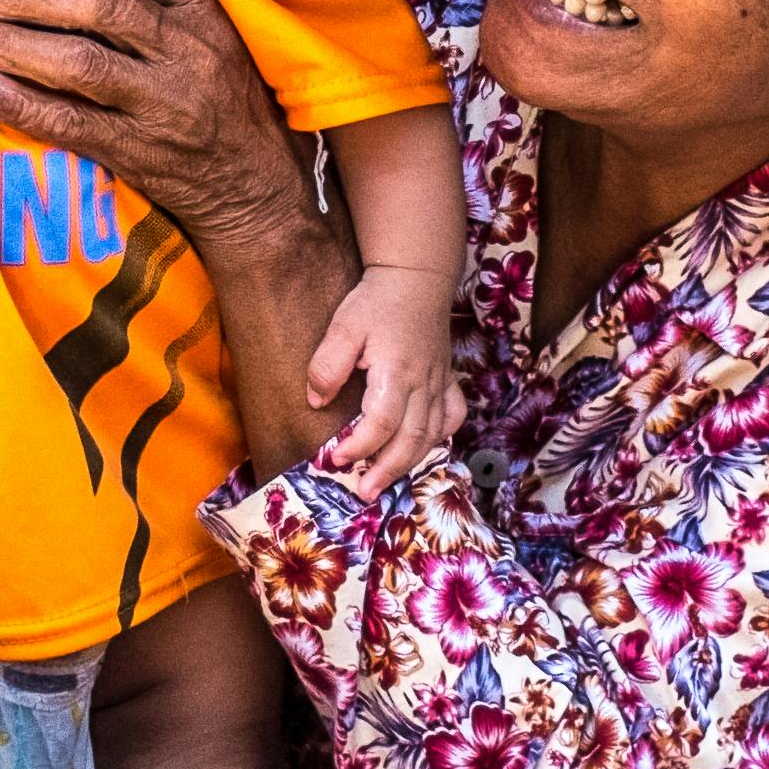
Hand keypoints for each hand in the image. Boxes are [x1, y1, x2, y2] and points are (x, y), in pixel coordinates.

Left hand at [0, 0, 314, 257]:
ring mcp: (166, 104)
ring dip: (7, 43)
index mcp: (204, 10)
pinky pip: (69, 123)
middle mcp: (189, 50)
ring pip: (78, 61)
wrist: (259, 194)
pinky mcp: (142, 154)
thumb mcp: (208, 36)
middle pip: (96, 3)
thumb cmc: (220, 104)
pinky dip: (17, 103)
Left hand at [310, 265, 466, 490]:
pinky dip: (440, 437)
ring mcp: (439, 382)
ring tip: (385, 481)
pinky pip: (452, 416)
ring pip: (431, 434)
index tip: (336, 458)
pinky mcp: (446, 378)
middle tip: (364, 491)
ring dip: (409, 462)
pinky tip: (425, 447)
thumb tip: (316, 400)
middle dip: (386, 470)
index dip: (359, 446)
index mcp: (397, 371)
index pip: (381, 422)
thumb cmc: (378, 300)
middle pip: (411, 439)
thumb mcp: (343, 325)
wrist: (417, 276)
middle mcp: (423, 382)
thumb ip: (328, 364)